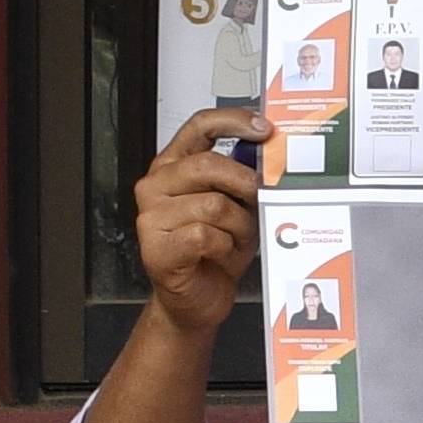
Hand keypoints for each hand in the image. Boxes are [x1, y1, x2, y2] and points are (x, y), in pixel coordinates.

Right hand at [130, 108, 265, 337]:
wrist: (197, 300)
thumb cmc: (215, 252)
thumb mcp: (235, 206)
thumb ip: (242, 178)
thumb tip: (270, 157)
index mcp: (173, 166)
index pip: (199, 126)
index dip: (234, 121)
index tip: (263, 129)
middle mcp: (156, 186)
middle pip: (209, 165)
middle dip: (245, 184)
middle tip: (260, 201)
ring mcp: (151, 217)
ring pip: (214, 205)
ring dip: (238, 227)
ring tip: (236, 241)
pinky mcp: (156, 248)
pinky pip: (206, 235)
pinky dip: (224, 248)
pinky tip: (220, 256)